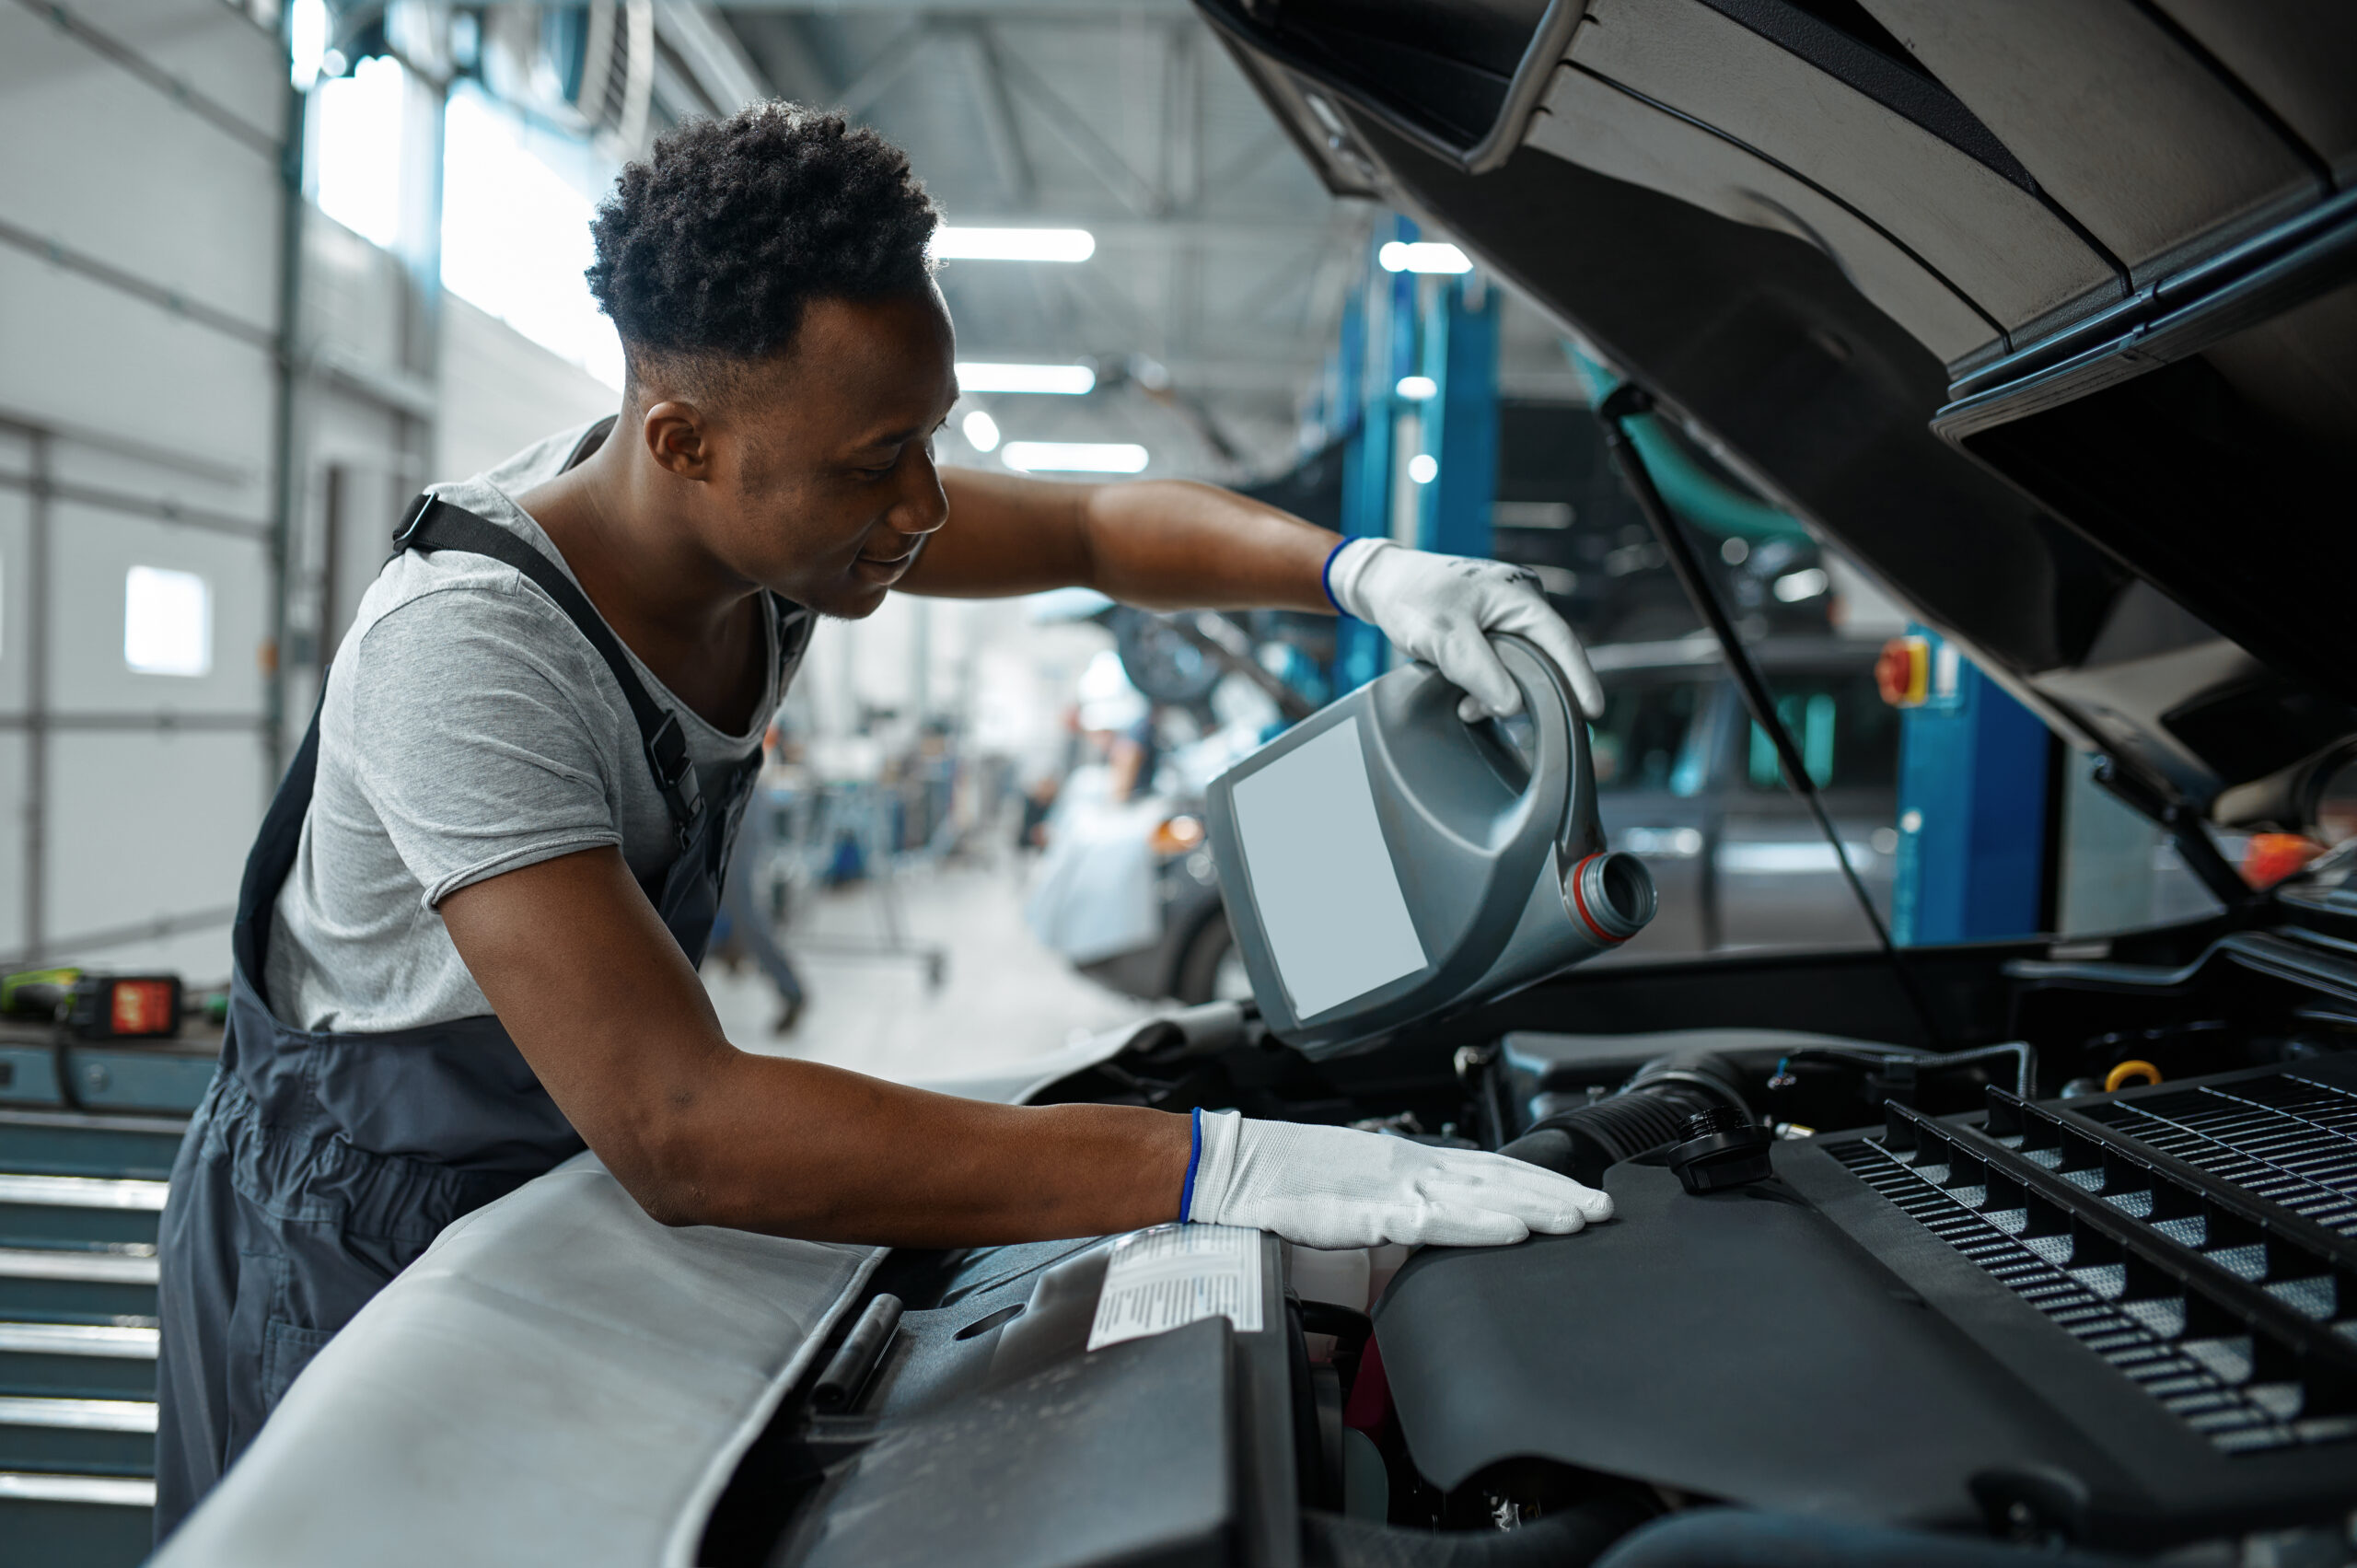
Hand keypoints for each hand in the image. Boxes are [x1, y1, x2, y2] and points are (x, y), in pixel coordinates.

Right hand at [1183, 1109, 1613, 1248]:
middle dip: (1553, 1194)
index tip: (1578, 1197)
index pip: (1487, 1170)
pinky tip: (1511, 1231)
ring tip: (1576, 1220)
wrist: (1233, 1170)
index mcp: (1406, 1162)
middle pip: (1497, 1179)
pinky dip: (1478, 1224)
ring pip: (1479, 1195)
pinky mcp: (1369, 1210)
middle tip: (1602, 1209)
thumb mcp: (1354, 1206)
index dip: (1536, 1182)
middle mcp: (1408, 1165)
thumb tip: (1422, 1257)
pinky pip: (1434, 1219)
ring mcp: (1391, 1184)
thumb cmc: (1286, 1185)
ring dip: (1533, 1206)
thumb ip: (1394, 1226)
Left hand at [1327, 539, 1603, 721]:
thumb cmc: (1412, 597)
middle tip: (1499, 717)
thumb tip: (1513, 706)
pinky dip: (1487, 680)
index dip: (1579, 678)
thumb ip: (1480, 672)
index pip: (1560, 642)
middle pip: (1541, 657)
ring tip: (1467, 707)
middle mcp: (1520, 601)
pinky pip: (1502, 659)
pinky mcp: (1490, 624)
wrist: (1383, 582)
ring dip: (1498, 689)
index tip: (1593, 710)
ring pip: (1519, 663)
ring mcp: (1506, 612)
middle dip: (1524, 691)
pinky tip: (1465, 696)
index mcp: (1519, 595)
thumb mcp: (1444, 638)